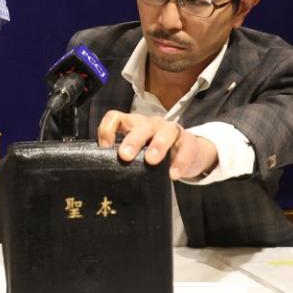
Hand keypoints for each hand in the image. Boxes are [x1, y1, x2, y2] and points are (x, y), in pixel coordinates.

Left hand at [97, 111, 217, 180]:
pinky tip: (173, 174)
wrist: (189, 153)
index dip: (107, 129)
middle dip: (132, 140)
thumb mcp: (138, 152)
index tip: (103, 147)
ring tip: (151, 161)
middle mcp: (151, 124)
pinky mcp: (189, 141)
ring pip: (165, 132)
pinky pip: (186, 148)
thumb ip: (124, 157)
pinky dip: (180, 161)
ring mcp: (171, 130)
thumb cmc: (156, 152)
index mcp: (133, 124)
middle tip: (125, 156)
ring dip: (158, 145)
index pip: (116, 118)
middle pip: (141, 126)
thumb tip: (104, 173)